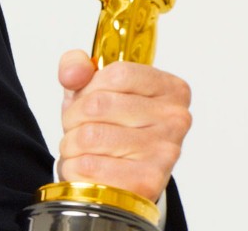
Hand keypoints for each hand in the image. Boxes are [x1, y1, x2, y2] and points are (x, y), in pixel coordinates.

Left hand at [56, 50, 191, 201]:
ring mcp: (164, 152)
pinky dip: (73, 167)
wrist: (119, 180)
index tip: (88, 97)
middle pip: (98, 104)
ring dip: (71, 143)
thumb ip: (77, 66)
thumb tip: (72, 75)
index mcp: (170, 89)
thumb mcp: (91, 87)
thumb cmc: (107, 126)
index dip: (89, 86)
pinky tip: (87, 168)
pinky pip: (88, 166)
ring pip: (89, 136)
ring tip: (81, 149)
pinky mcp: (147, 182)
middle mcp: (175, 120)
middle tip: (78, 127)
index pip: (118, 74)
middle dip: (73, 117)